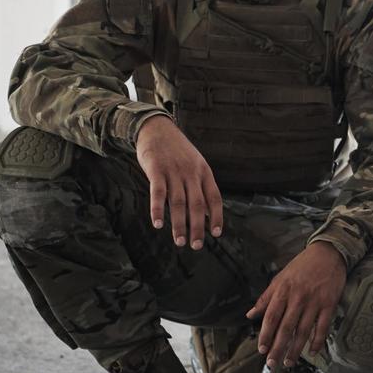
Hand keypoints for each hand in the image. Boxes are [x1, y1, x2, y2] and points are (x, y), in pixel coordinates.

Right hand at [135, 116, 222, 248]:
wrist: (157, 128)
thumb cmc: (177, 150)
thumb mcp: (196, 163)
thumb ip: (200, 186)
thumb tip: (206, 213)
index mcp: (204, 172)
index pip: (214, 197)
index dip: (216, 216)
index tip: (216, 234)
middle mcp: (191, 173)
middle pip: (197, 204)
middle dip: (197, 227)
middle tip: (196, 245)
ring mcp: (174, 171)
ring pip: (178, 202)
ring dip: (179, 224)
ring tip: (179, 241)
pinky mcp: (156, 170)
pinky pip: (158, 193)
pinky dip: (158, 210)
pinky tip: (158, 224)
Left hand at [247, 241, 347, 367]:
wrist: (328, 253)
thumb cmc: (302, 266)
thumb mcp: (280, 277)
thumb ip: (265, 298)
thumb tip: (250, 314)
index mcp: (283, 290)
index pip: (271, 317)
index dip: (266, 334)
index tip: (261, 349)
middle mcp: (298, 297)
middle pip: (286, 327)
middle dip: (278, 348)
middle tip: (272, 363)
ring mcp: (314, 301)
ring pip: (303, 330)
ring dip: (295, 349)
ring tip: (289, 362)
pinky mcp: (329, 304)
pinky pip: (323, 326)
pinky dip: (317, 340)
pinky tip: (313, 351)